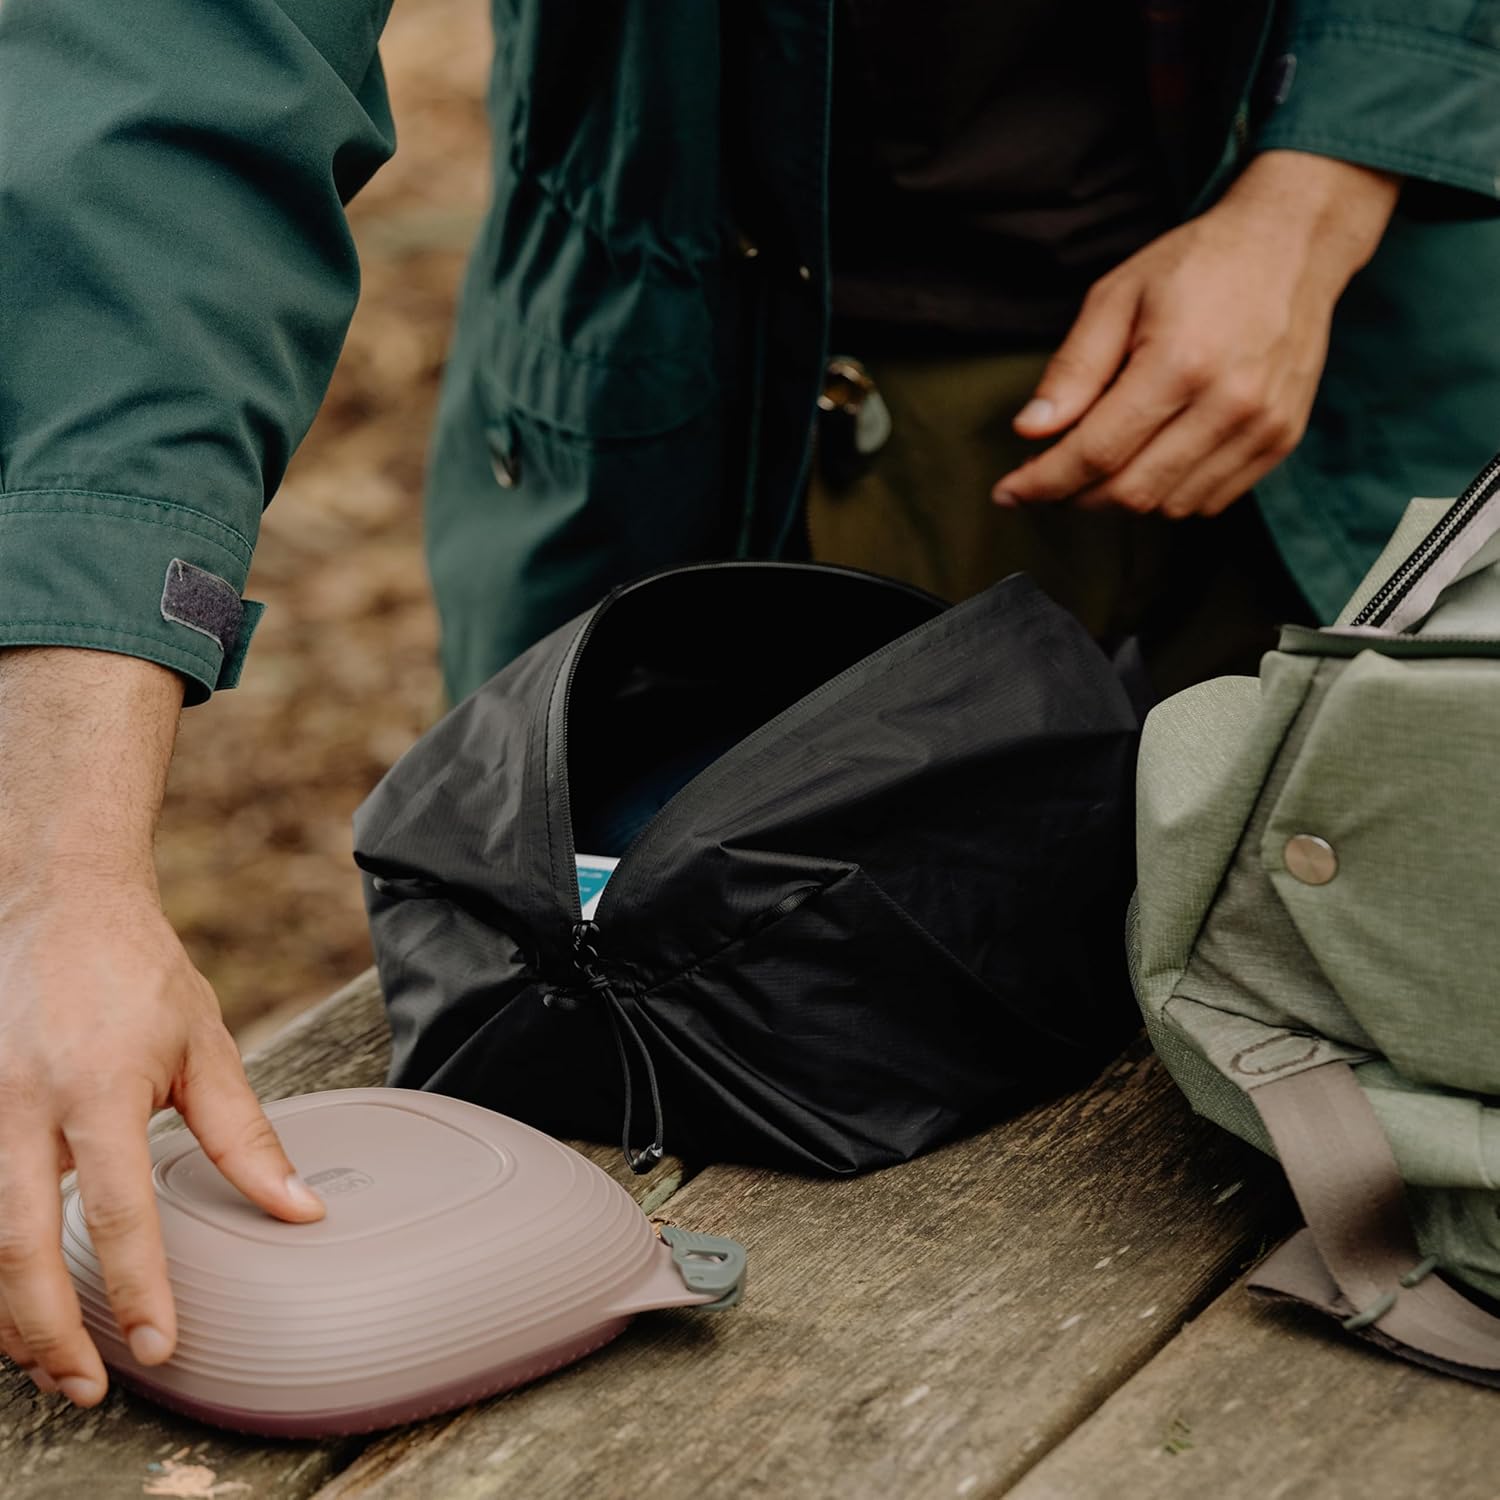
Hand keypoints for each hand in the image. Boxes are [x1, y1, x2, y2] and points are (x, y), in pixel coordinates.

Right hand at [0, 648, 324, 1407]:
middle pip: (18, 1246)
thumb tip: (299, 1211)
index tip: (160, 1349)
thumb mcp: (206, 1045)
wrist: (56, 899)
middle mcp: (22, 1104)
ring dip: (8, 1311)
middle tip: (91, 1384)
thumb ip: (245, 1137)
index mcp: (99, 1089)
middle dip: (49, 1331)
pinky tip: (12, 1297)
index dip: (137, 1289)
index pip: (117, 1213)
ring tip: (52, 1360)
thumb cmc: (139, 973)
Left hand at [992, 150, 1400, 518]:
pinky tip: (1151, 459)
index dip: (1044, 482)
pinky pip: (1210, 501)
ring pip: (1169, 505)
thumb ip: (1073, 369)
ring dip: (1121, 498)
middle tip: (1048, 476)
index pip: (1096, 453)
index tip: (1009, 492)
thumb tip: (1031, 430)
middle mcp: (1228, 403)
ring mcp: (1261, 427)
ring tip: (1101, 461)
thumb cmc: (1198, 263)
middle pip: (1130, 492)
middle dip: (1074, 496)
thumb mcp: (1117, 297)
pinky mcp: (1280, 439)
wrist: (1292, 243)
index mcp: (1180, 363)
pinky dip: (1169, 494)